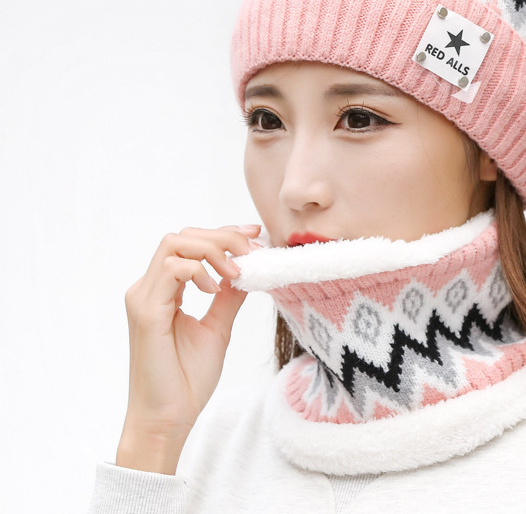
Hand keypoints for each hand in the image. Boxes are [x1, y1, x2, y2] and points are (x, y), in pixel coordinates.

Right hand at [115, 224, 257, 472]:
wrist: (167, 419)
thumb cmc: (186, 380)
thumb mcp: (217, 328)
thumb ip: (228, 297)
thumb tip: (247, 270)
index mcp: (163, 292)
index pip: (190, 244)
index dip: (223, 233)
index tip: (254, 234)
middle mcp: (148, 289)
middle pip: (182, 236)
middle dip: (222, 236)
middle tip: (251, 250)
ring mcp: (143, 298)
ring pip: (175, 244)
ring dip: (212, 249)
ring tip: (235, 272)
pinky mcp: (146, 312)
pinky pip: (171, 270)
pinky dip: (199, 270)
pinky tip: (215, 289)